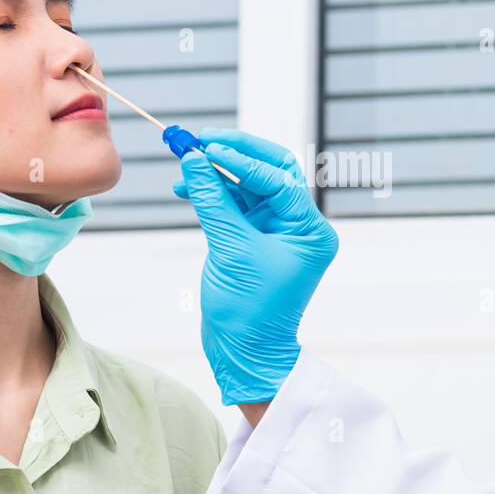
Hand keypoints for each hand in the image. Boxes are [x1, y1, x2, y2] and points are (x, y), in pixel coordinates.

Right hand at [173, 128, 337, 405]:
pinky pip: (234, 205)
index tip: (208, 147)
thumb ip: (214, 201)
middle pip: (270, 172)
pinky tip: (187, 187)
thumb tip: (195, 160)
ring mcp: (276, 231)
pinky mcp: (253, 239)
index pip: (279, 179)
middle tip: (201, 140)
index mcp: (309, 230)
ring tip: (184, 165)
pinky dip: (212, 194)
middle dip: (235, 154)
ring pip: (248, 186)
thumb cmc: (250, 311)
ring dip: (216, 174)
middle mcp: (298, 226)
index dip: (242, 160)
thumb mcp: (231, 250)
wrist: (245, 352)